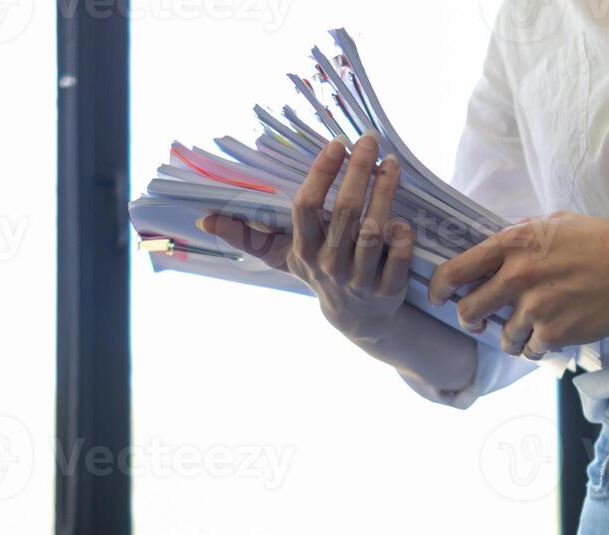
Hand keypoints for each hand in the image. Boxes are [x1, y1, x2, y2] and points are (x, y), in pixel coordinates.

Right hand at [202, 133, 416, 344]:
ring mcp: (360, 279)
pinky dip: (403, 234)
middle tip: (369, 140)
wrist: (358, 319)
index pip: (307, 207)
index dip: (321, 174)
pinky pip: (399, 255)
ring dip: (386, 193)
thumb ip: (246, 237)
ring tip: (392, 163)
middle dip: (358, 171)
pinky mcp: (388, 289)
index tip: (336, 144)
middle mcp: (330, 266)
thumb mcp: (283, 257)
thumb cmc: (319, 273)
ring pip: (374, 230)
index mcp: (303, 252)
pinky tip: (405, 213)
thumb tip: (203, 221)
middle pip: (346, 212)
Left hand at [427, 212, 608, 359]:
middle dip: (468, 319)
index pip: (456, 270)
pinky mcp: (553, 333)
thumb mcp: (553, 223)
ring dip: (509, 336)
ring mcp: (534, 308)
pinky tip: (548, 335)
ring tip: (526, 328)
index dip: (439, 287)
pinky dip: (534, 347)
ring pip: (501, 337)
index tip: (438, 296)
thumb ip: (520, 235)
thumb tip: (496, 245)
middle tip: (476, 320)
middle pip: (468, 311)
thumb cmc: (598, 241)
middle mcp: (517, 276)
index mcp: (513, 245)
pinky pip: (528, 350)